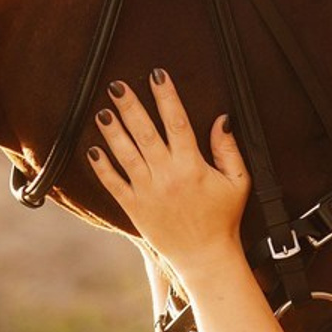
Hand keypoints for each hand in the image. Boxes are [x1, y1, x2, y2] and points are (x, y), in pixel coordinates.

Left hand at [87, 70, 250, 282]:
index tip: (157, 75)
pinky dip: (102, 167)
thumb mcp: (238, 182)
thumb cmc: (224, 217)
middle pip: (145, 133)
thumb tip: (221, 118)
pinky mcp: (135, 208)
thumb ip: (228, 149)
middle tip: (116, 85)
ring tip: (102, 111)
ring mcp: (148, 192)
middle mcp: (167, 176)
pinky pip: (114, 184)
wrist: (205, 256)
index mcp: (193, 166)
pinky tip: (93, 149)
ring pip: (125, 155)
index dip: (166, 96)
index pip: (177, 122)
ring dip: (112, 131)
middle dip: (130, 106)